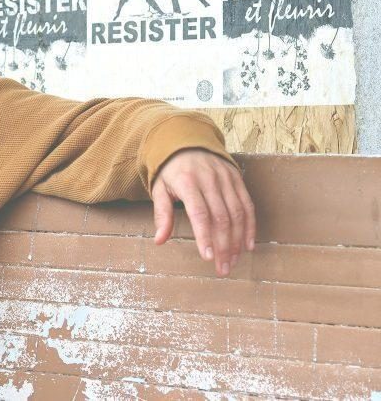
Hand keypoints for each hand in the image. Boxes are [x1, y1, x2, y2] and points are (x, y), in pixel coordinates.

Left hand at [151, 148, 255, 276]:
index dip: (205, 236)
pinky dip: (250, 226)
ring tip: (233, 261)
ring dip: (237, 241)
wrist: (186, 142)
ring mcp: (226, 179)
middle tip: (223, 268)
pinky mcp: (237, 179)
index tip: (208, 257)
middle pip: (220, 217)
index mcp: (187, 182)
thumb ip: (162, 214)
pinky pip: (247, 205)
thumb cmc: (170, 171)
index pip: (199, 213)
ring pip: (236, 214)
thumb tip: (159, 241)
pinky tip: (248, 245)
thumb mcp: (160, 189)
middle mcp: (209, 180)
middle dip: (223, 246)